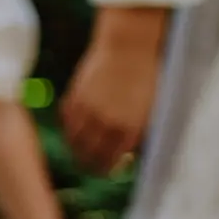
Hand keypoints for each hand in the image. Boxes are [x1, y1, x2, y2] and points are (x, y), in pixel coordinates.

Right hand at [61, 8, 166, 173]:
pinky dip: (68, 126)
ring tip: (77, 151)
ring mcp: (87, 110)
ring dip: (74, 148)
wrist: (128, 46)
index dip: (105, 169)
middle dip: (88, 164)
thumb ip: (140, 131)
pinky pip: (66, 119)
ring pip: (73, 140)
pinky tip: (72, 128)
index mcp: (128, 128)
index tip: (104, 172)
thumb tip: (129, 152)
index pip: (111, 160)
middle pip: (89, 154)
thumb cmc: (147, 76)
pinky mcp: (74, 96)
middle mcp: (105, 123)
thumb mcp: (151, 108)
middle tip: (88, 167)